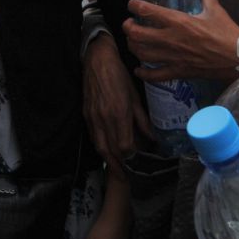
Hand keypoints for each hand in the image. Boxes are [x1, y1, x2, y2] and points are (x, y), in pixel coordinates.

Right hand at [85, 34, 151, 162]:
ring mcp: (93, 118)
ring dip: (109, 161)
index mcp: (120, 113)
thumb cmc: (119, 75)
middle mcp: (105, 118)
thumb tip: (152, 138)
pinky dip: (101, 148)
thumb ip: (143, 120)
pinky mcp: (86, 115)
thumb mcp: (135, 97)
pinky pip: (93, 137)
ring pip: (100, 147)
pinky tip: (107, 152)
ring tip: (117, 170)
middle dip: (119, 166)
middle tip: (127, 177)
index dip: (132, 157)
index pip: (125, 145)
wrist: (97, 61)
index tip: (139, 162)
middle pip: (111, 151)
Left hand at [128, 0, 238, 82]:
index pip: (147, 11)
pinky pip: (154, 75)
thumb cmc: (228, 34)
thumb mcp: (216, 10)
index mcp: (179, 21)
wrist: (238, 60)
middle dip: (128, 27)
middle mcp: (171, 39)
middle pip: (137, 34)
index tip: (133, 4)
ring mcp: (173, 57)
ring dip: (132, 47)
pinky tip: (139, 70)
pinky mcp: (178, 72)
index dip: (134, 6)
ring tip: (132, 42)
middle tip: (129, 24)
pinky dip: (143, 73)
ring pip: (141, 54)